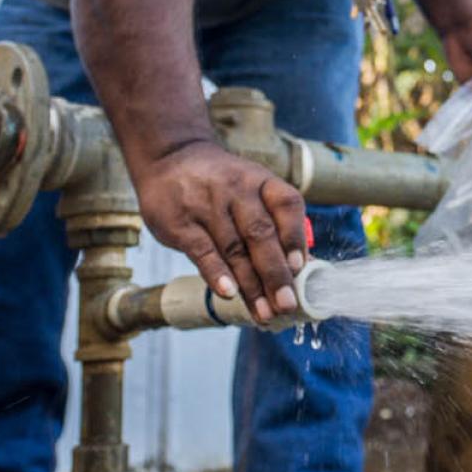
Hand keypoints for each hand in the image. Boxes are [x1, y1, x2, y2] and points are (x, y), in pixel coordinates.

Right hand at [133, 141, 306, 321]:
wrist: (170, 158)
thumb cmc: (222, 185)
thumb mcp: (252, 190)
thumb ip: (274, 224)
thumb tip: (301, 268)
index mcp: (262, 182)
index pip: (287, 205)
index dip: (295, 238)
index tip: (301, 269)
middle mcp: (237, 190)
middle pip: (261, 234)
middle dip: (276, 274)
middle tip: (287, 305)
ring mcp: (207, 204)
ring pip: (234, 249)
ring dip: (251, 286)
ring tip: (264, 313)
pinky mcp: (180, 221)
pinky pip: (202, 250)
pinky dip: (216, 273)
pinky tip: (229, 294)